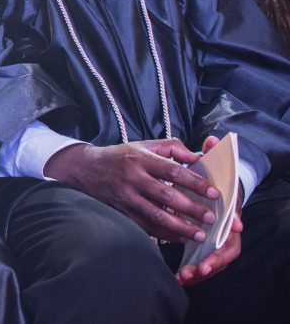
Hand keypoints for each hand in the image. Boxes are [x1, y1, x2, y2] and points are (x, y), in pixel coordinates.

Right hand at [45, 139, 217, 242]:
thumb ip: (172, 147)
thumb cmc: (120, 156)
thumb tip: (197, 158)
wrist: (85, 169)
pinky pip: (145, 226)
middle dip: (190, 209)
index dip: (195, 183)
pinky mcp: (121, 212)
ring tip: (199, 234)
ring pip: (155, 215)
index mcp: (140, 158)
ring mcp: (125, 197)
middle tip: (210, 217)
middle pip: (166, 196)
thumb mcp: (143, 144)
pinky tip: (179, 238)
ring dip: (180, 227)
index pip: (173, 171)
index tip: (213, 193)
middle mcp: (132, 178)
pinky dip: (164, 235)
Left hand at [177, 135, 243, 284]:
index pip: (234, 224)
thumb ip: (212, 153)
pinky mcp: (207, 248)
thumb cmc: (212, 178)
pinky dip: (194, 272)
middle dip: (214, 260)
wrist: (218, 189)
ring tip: (188, 276)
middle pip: (227, 249)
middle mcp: (228, 228)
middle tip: (200, 269)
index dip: (229, 230)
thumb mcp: (211, 165)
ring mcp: (219, 239)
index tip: (221, 237)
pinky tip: (182, 278)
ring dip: (203, 270)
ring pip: (215, 260)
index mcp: (231, 210)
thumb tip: (211, 138)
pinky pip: (204, 264)